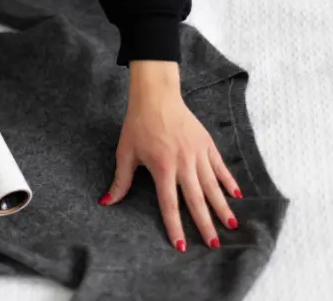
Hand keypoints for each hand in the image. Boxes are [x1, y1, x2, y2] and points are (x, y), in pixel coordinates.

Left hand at [99, 61, 242, 252]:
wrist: (156, 96)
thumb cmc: (137, 125)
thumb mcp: (125, 153)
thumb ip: (120, 181)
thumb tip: (106, 202)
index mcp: (162, 167)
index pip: (169, 204)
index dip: (175, 226)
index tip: (181, 246)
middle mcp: (183, 163)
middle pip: (196, 199)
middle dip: (205, 224)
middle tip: (213, 245)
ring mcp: (198, 153)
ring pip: (212, 185)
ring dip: (221, 206)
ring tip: (231, 225)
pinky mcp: (207, 144)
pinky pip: (220, 166)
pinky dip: (228, 181)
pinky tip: (236, 195)